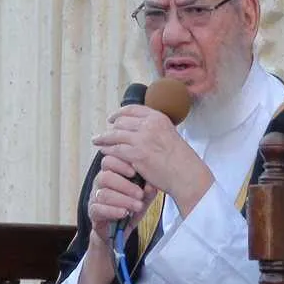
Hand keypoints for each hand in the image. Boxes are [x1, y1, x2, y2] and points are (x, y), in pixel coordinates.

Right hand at [87, 154, 155, 247]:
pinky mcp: (93, 212)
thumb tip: (151, 186)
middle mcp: (100, 182)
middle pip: (105, 177)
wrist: (118, 229)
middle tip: (140, 194)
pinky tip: (124, 213)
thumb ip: (148, 190)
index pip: (109, 161)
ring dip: (123, 200)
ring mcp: (94, 197)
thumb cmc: (131, 206)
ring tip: (137, 206)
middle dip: (124, 185)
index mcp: (111, 172)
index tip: (134, 172)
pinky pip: (98, 209)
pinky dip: (113, 211)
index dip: (120, 164)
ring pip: (103, 194)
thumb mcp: (144, 197)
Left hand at [92, 104, 212, 215]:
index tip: (113, 118)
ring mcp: (142, 139)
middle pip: (121, 121)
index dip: (119, 113)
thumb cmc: (181, 159)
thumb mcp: (171, 134)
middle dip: (111, 128)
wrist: (186, 174)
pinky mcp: (136, 154)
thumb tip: (140, 129)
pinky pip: (116, 149)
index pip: (132, 109)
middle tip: (105, 133)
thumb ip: (156, 129)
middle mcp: (149, 125)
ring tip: (97, 140)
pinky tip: (104, 151)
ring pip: (115, 134)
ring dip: (104, 138)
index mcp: (158, 118)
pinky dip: (107, 149)